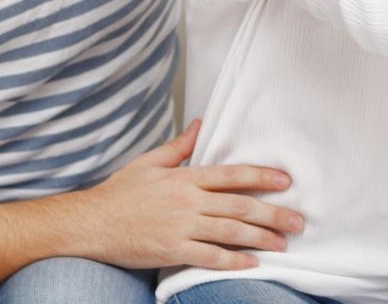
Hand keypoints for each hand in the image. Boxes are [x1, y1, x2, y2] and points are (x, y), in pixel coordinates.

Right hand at [69, 120, 303, 271]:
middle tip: (298, 220)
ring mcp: (180, 226)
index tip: (286, 181)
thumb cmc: (119, 193)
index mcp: (184, 177)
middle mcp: (187, 200)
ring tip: (284, 242)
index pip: (231, 174)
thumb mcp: (149, 163)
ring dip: (261, 237)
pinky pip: (209, 256)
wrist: (89, 223)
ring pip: (230, 231)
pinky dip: (233, 260)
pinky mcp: (171, 250)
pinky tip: (252, 263)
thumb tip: (200, 124)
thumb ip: (180, 147)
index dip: (262, 176)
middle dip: (273, 213)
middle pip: (239, 205)